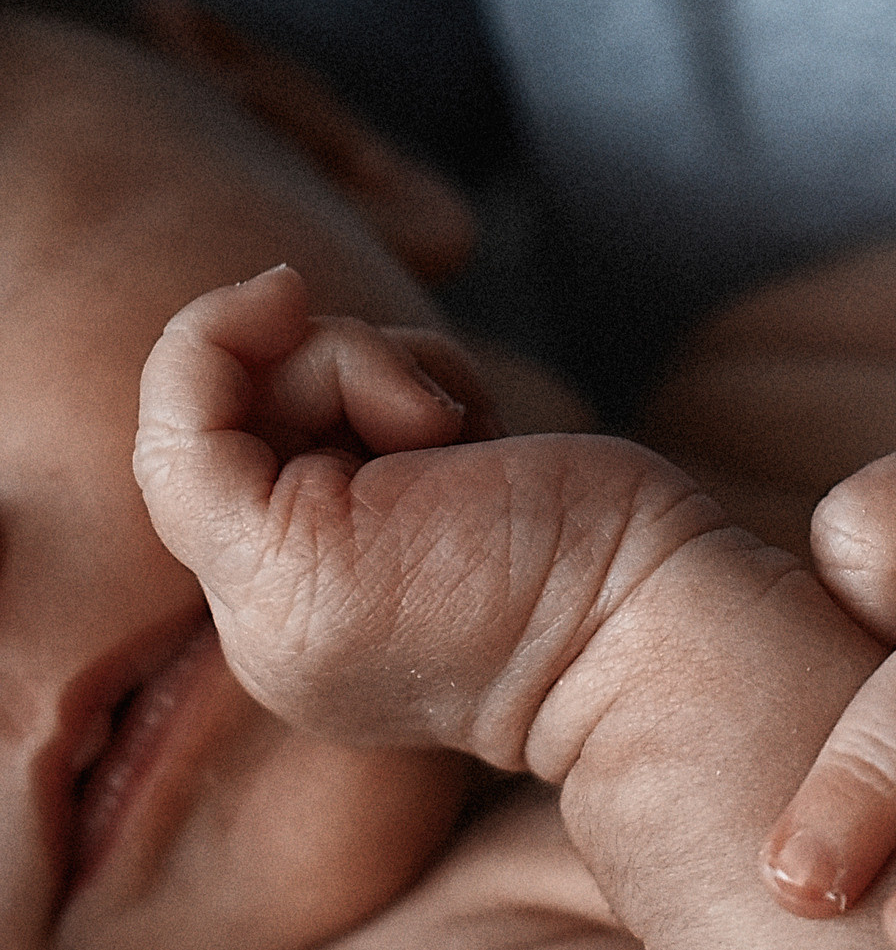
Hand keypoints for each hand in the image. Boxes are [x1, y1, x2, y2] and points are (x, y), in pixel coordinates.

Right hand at [134, 266, 726, 768]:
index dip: (308, 392)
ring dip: (347, 362)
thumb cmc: (610, 554)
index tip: (405, 372)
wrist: (658, 634)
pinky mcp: (276, 563)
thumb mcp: (467, 488)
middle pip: (237, 438)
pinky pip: (182, 414)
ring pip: (225, 414)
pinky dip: (226, 337)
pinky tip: (307, 315)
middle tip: (459, 419)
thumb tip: (317, 338)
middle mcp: (276, 633)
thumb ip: (386, 449)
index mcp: (324, 626)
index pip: (249, 480)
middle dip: (343, 371)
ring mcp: (265, 611)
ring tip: (455, 430)